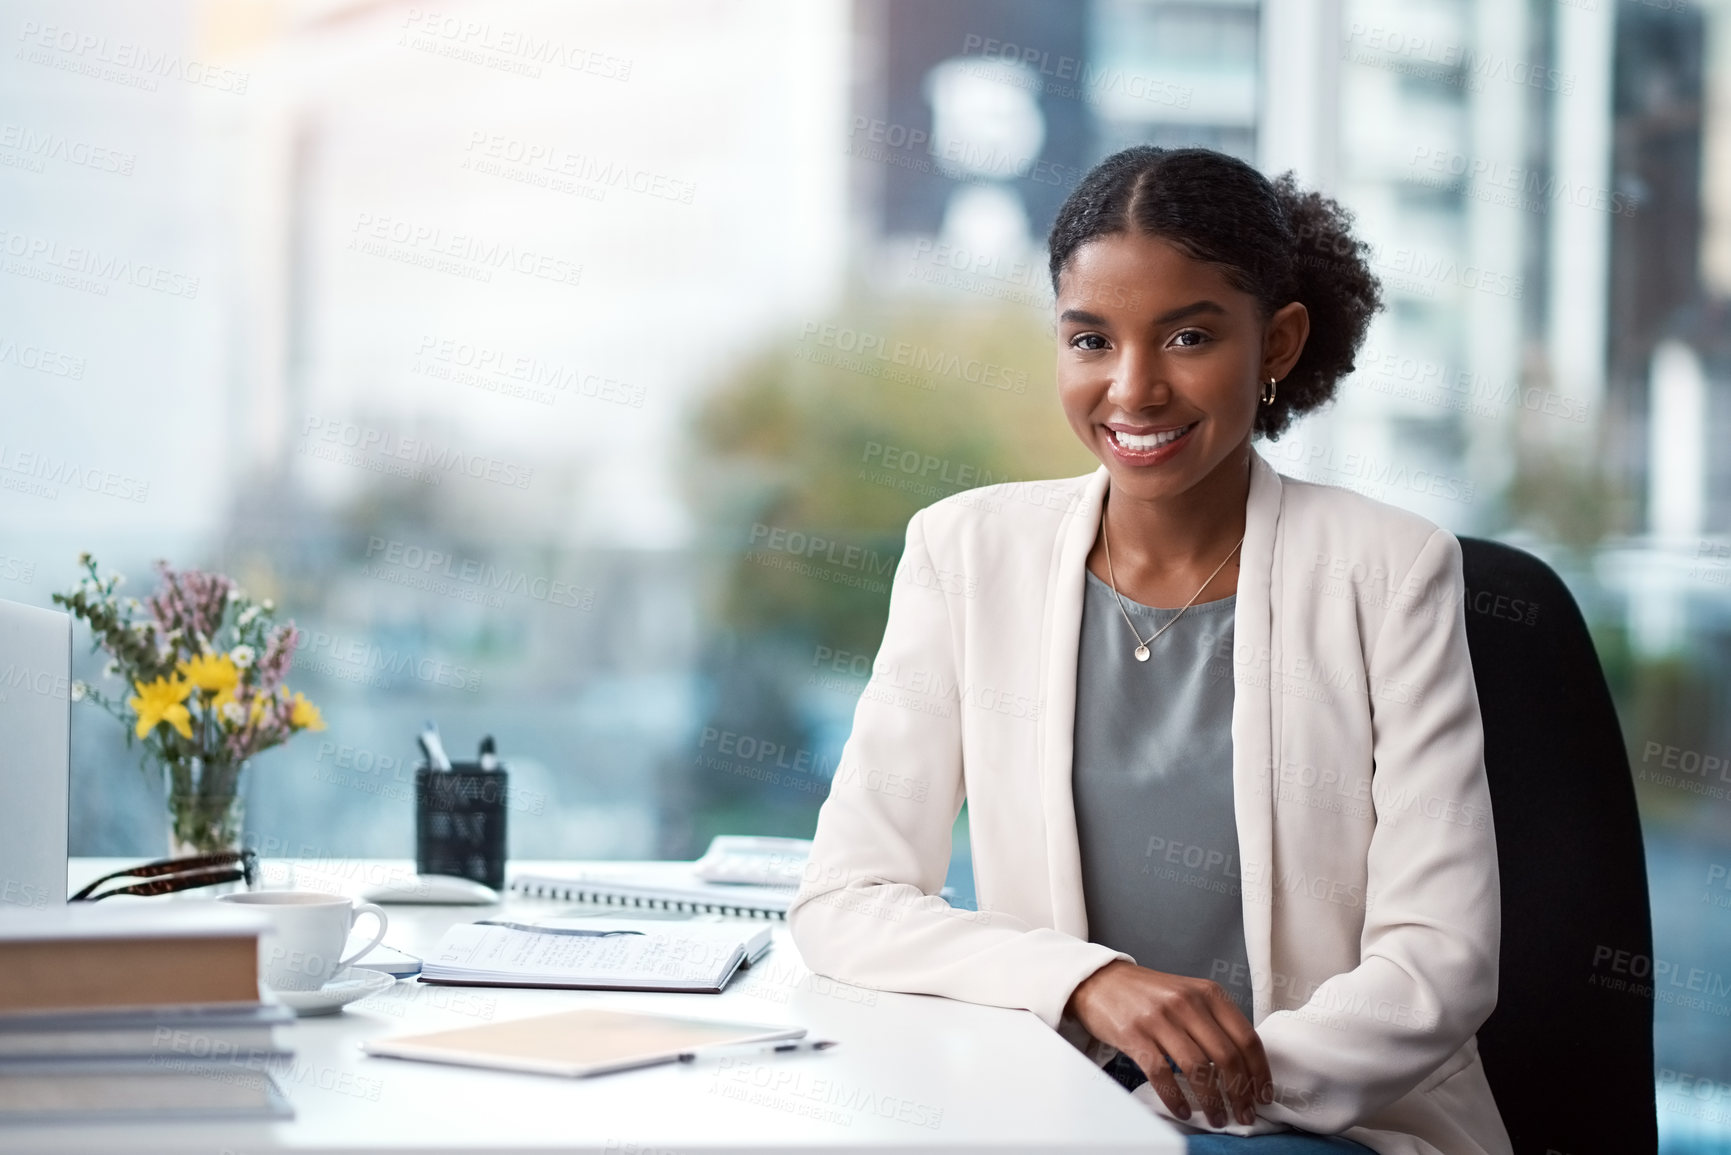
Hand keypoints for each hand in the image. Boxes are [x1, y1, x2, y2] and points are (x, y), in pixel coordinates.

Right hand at [1066, 960, 1272, 1127]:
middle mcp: (1187, 1003)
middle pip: (1227, 1057)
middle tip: (1245, 1115)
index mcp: (1208, 993)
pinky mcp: (1134, 1034)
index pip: (1247, 1038)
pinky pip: (1162, 1075)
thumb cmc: (1148, 994)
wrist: (1100, 980)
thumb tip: (1243, 1067)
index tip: (1262, 1095)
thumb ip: (1214, 1021)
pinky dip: (1176, 1098)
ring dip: (1213, 1101)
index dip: (1259, 1073)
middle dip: (1240, 1094)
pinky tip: (1184, 1111)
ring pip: (1198, 1069)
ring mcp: (1160, 1018)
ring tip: (1217, 1118)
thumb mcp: (1189, 994)